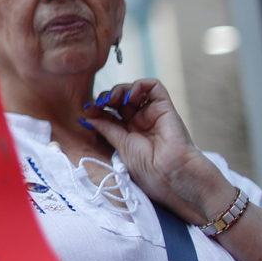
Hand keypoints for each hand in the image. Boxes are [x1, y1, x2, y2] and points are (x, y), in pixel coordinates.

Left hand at [82, 79, 235, 224]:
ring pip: (134, 91)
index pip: (110, 113)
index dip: (98, 109)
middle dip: (106, 97)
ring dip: (119, 90)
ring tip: (113, 100)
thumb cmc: (150, 170)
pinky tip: (130, 96)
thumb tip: (89, 116)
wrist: (174, 175)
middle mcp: (140, 122)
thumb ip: (108, 129)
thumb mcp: (122, 147)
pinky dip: (139, 85)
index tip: (87, 110)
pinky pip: (153, 87)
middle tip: (100, 104)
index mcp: (129, 134)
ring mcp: (152, 114)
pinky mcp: (165, 107)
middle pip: (119, 100)